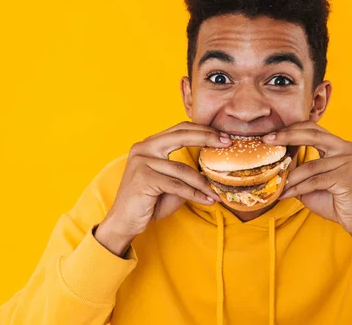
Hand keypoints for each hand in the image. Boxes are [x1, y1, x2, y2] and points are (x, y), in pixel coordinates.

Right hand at [95, 122, 230, 255]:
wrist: (124, 222)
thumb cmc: (149, 202)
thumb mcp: (171, 183)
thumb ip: (186, 172)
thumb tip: (212, 168)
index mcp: (149, 144)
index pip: (179, 129)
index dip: (202, 130)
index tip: (223, 136)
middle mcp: (143, 148)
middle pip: (181, 135)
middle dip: (207, 138)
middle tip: (227, 143)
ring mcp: (142, 162)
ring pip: (182, 169)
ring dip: (203, 182)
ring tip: (216, 192)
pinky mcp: (144, 178)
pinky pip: (177, 185)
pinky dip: (195, 193)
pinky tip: (207, 200)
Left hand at [263, 121, 351, 279]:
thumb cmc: (336, 201)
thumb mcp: (313, 181)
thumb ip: (299, 170)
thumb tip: (275, 163)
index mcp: (340, 145)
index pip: (313, 129)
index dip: (292, 129)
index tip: (271, 135)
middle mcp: (347, 148)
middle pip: (312, 134)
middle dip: (287, 136)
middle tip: (267, 140)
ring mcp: (348, 161)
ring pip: (310, 165)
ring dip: (290, 177)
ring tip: (277, 184)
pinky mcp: (346, 176)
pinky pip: (315, 181)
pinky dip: (297, 188)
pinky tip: (285, 194)